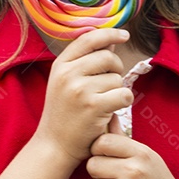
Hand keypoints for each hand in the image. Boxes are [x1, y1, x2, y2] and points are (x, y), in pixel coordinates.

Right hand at [33, 27, 132, 162]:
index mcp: (61, 65)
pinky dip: (124, 102)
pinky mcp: (94, 106)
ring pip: (117, 78)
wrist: (54, 145)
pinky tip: (112, 111)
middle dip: (116, 69)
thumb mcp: (66, 82)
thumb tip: (111, 40)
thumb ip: (86, 61)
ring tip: (102, 103)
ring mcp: (80, 90)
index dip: (110, 33)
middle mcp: (68, 74)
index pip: (89, 39)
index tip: (124, 35)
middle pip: (108, 57)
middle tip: (109, 85)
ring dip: (117, 90)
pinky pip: (124, 94)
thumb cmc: (64, 113)